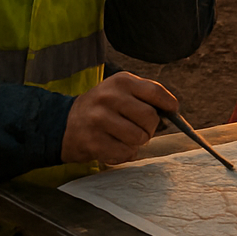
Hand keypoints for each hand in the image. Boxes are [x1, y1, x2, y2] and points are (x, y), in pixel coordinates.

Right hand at [61, 72, 178, 164]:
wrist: (63, 123)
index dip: (168, 104)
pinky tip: (113, 146)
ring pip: (139, 138)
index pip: (155, 92)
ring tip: (124, 138)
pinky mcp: (93, 141)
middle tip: (139, 129)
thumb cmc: (102, 108)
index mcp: (120, 81)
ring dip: (137, 143)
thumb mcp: (120, 91)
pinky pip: (125, 153)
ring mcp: (99, 119)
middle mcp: (109, 97)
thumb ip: (145, 97)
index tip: (172, 111)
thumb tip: (172, 113)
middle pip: (150, 118)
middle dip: (150, 128)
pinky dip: (124, 154)